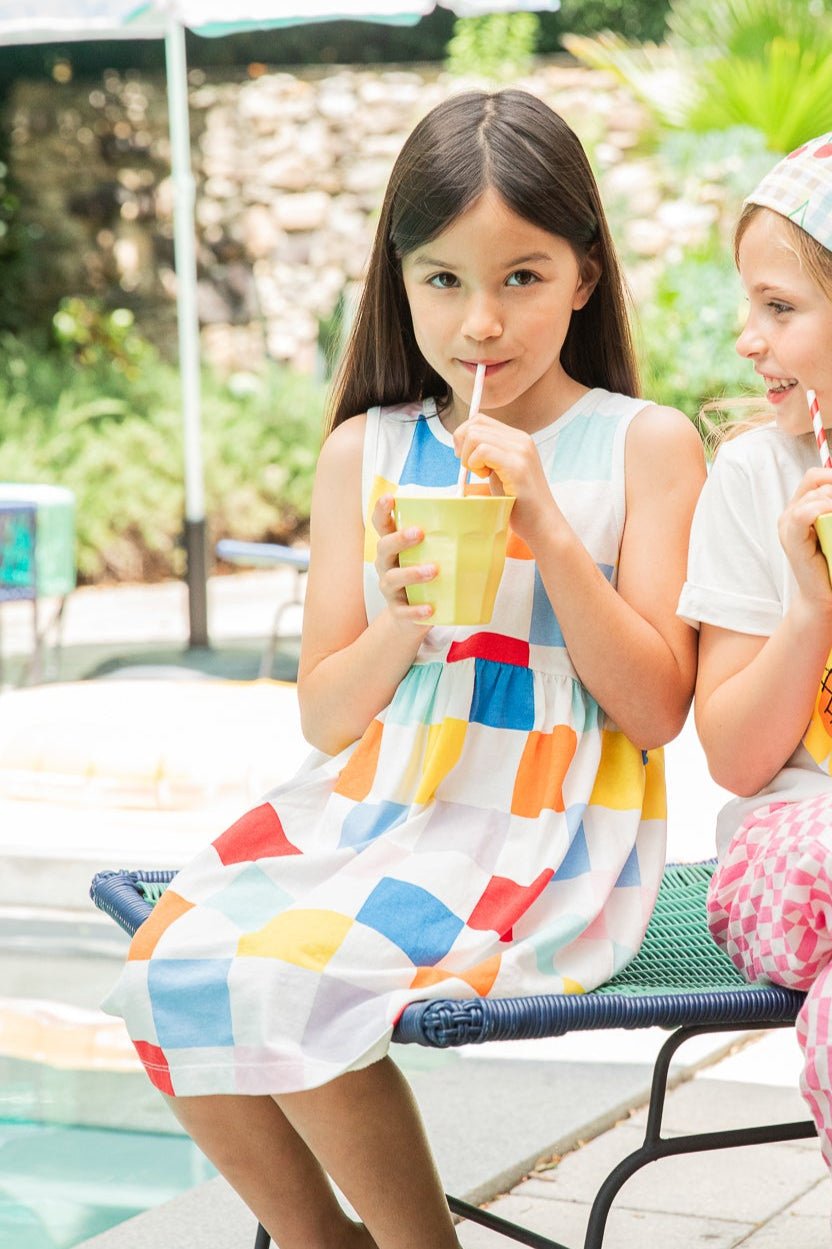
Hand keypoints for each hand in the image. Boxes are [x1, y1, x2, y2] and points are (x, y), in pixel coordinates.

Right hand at [372, 495, 435, 629]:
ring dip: (412, 573)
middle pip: (384, 547)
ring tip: (433, 570)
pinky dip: (416, 610)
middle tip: (420, 533)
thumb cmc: (426, 576)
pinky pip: (403, 611)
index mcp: (394, 546)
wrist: (413, 616)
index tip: (390, 497)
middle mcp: (386, 564)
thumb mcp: (431, 554)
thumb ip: (445, 537)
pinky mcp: (397, 611)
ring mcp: (390, 588)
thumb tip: (480, 511)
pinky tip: (430, 609)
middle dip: (399, 539)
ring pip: (393, 578)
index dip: (382, 510)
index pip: (382, 524)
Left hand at [453, 413, 557, 542]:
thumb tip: (461, 440)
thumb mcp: (500, 469)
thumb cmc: (518, 501)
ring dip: (469, 457)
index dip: (464, 436)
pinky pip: (483, 451)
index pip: (480, 420)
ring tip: (481, 474)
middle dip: (463, 446)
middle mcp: (521, 439)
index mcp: (518, 438)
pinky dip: (475, 464)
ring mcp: (521, 451)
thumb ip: (488, 452)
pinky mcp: (517, 466)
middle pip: (475, 425)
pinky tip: (485, 477)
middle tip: (471, 468)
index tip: (466, 458)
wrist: (541, 523)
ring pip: (475, 436)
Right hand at [779, 467, 831, 605]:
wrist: (823, 596)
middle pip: (813, 480)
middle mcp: (789, 514)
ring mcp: (788, 527)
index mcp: (799, 508)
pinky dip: (822, 509)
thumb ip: (831, 511)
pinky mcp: (792, 540)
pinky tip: (831, 514)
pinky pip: (803, 514)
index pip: (815, 477)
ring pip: (812, 495)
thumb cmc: (830, 564)